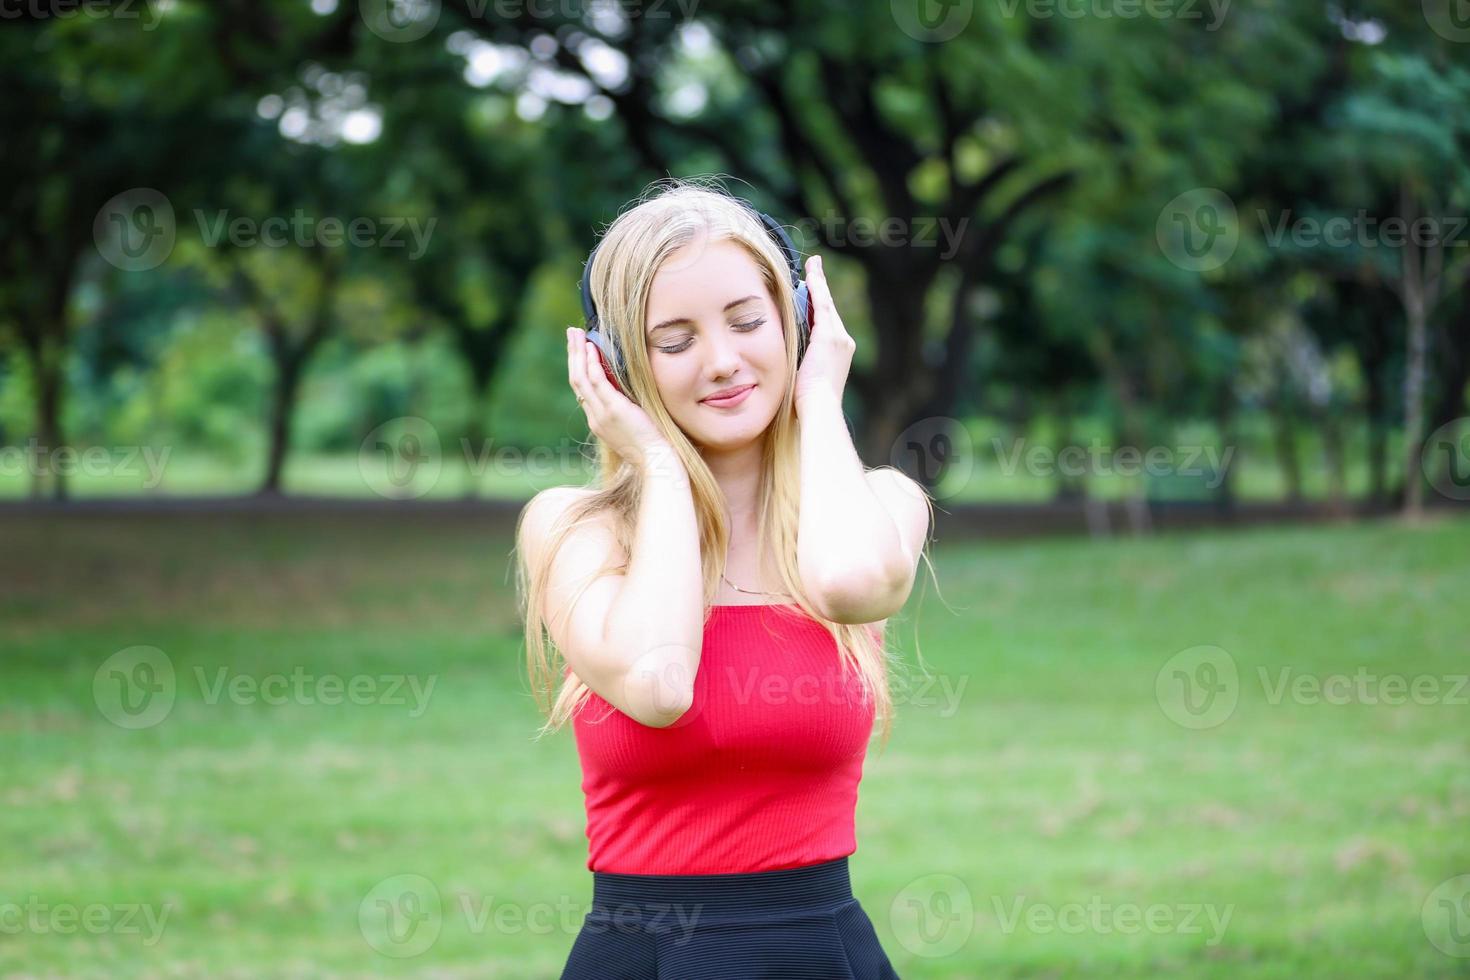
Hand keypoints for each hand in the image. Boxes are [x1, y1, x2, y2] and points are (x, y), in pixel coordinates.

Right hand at [566, 327, 673, 471]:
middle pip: (576, 381)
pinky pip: (597, 381)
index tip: (581, 351)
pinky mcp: (613, 410)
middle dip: (573, 355)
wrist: (657, 462)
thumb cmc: (652, 447)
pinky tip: (592, 348)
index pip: (583, 390)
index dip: (580, 368)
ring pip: (581, 378)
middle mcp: (595, 418)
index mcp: (599, 422)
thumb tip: (632, 394)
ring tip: (576, 333)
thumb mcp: (635, 427)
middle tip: (571, 334)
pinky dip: (593, 363)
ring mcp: (601, 414)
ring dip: (578, 353)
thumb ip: (628, 410)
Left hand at [795, 254, 855, 410]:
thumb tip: (782, 355)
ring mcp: (839, 338)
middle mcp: (843, 342)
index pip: (826, 323)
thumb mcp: (801, 377)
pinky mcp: (829, 336)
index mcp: (837, 353)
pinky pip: (821, 305)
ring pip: (826, 303)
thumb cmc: (807, 401)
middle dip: (820, 288)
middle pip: (828, 309)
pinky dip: (816, 288)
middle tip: (814, 269)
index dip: (819, 305)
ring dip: (818, 283)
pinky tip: (810, 274)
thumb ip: (797, 362)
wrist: (818, 407)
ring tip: (813, 266)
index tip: (812, 292)